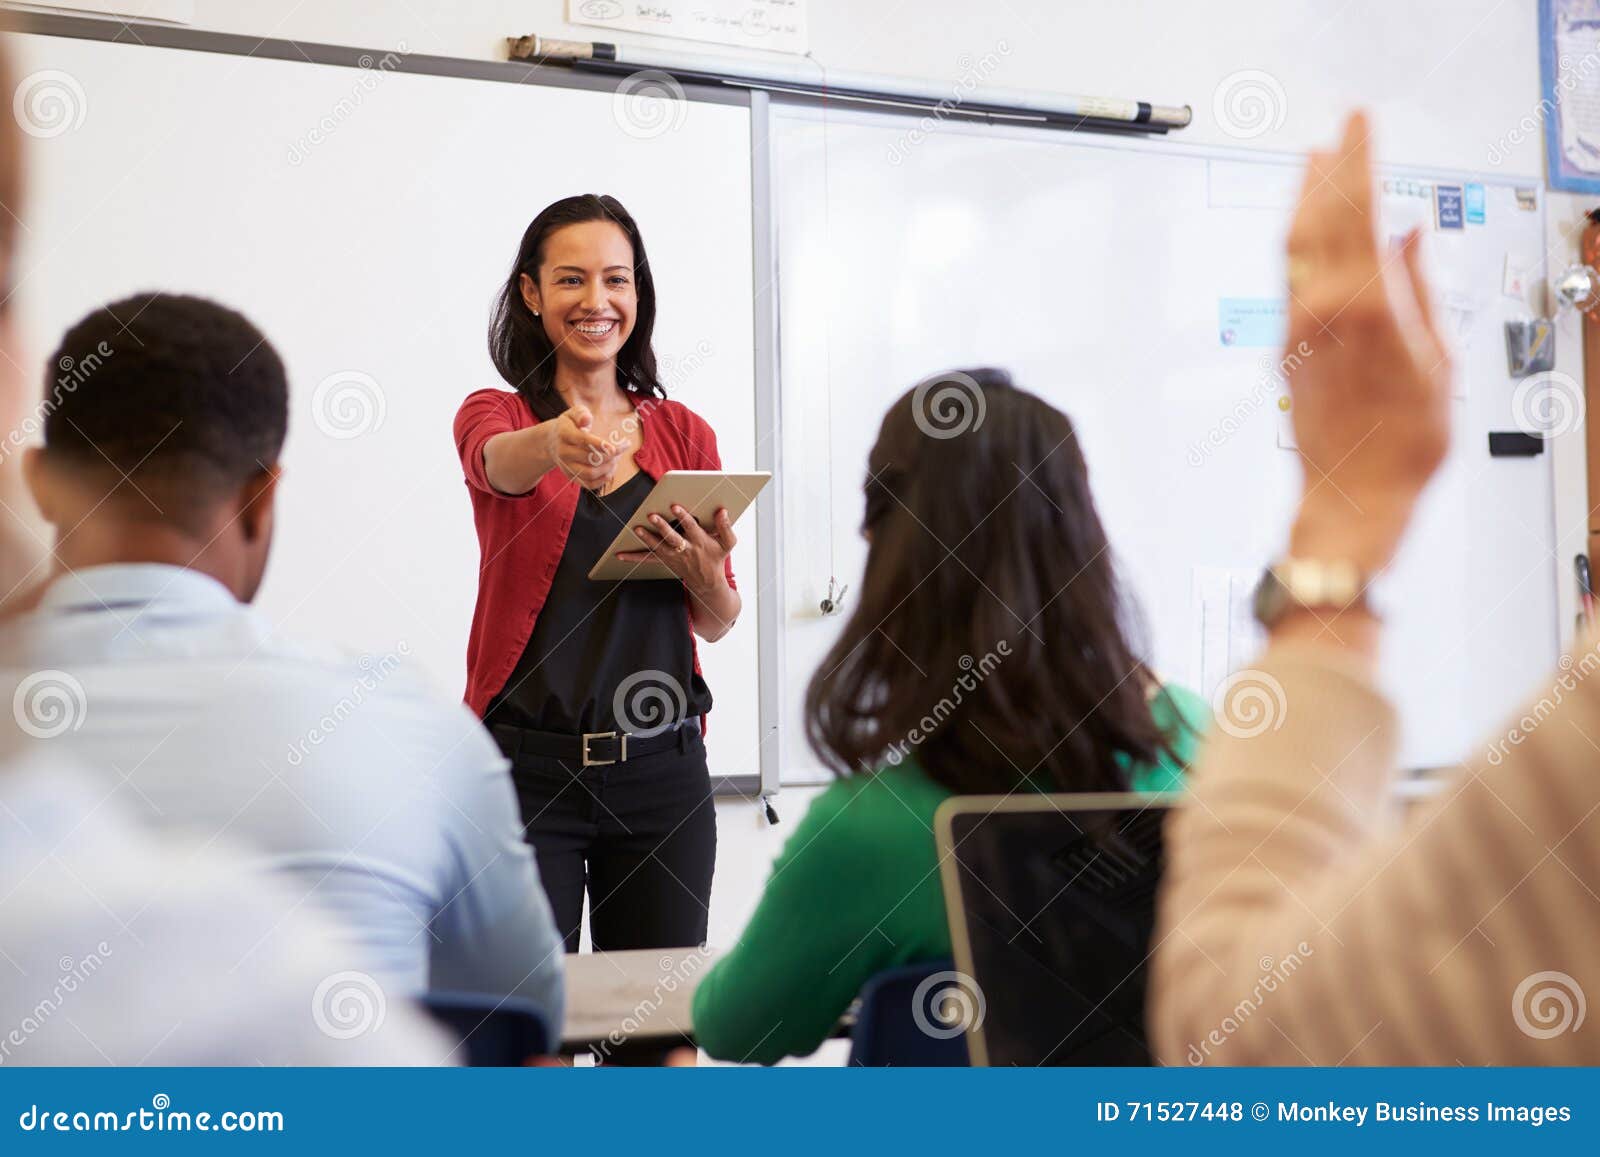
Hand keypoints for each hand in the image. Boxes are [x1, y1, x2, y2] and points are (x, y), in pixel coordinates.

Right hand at [547, 404, 620, 490]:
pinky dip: (603, 479)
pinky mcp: (571, 477)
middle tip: (622, 447)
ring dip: (609, 467)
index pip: (582, 440)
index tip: (614, 448)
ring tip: (617, 458)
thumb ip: (581, 414)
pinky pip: (589, 484)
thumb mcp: (573, 413)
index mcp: (564, 433)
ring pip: (590, 473)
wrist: (553, 441)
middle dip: (610, 455)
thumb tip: (587, 419)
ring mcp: (566, 466)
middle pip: (590, 458)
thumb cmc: (570, 424)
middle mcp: (563, 452)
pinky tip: (611, 469)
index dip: (599, 444)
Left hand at [616, 505, 736, 594]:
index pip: (691, 528)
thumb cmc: (716, 558)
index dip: (683, 517)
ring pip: (658, 547)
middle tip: (652, 516)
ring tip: (637, 529)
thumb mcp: (728, 544)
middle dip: (662, 527)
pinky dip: (633, 557)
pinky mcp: (664, 560)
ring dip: (647, 538)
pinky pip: (647, 559)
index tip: (675, 506)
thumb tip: (722, 511)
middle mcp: (685, 550)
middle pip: (672, 538)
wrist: (707, 583)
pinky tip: (619, 554)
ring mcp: (673, 556)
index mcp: (701, 543)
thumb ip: (726, 527)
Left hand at [1283, 112, 1451, 571]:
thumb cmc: (1403, 446)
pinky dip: (1299, 243)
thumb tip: (1412, 238)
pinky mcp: (1286, 350)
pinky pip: (1289, 279)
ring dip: (1303, 201)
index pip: (1358, 211)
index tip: (1359, 124)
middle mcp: (1322, 311)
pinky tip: (1308, 233)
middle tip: (1336, 134)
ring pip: (1292, 248)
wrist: (1352, 498)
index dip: (1357, 160)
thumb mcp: (1438, 360)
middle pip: (1316, 219)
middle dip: (1326, 170)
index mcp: (1367, 306)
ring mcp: (1297, 330)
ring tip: (1313, 167)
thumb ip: (1420, 289)